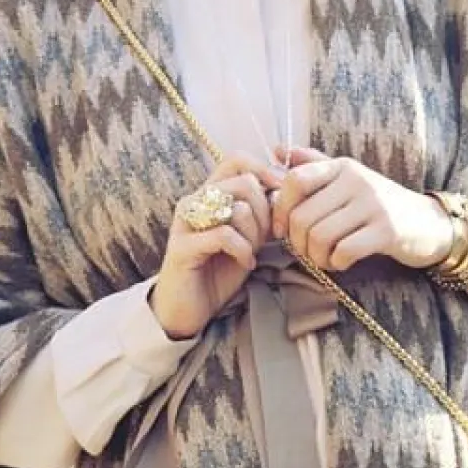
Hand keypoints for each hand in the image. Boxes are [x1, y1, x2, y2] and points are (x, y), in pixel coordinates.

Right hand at [150, 153, 284, 340]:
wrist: (189, 307)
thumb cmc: (220, 269)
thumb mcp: (249, 235)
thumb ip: (262, 213)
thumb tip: (285, 192)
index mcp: (210, 193)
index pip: (237, 160)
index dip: (265, 170)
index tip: (282, 193)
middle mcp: (195, 200)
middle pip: (245, 183)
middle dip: (266, 212)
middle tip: (266, 237)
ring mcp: (186, 222)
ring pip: (238, 208)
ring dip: (255, 235)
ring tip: (251, 253)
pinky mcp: (183, 246)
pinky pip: (225, 235)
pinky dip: (243, 250)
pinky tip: (244, 263)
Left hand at [269, 145, 454, 273]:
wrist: (428, 223)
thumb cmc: (378, 204)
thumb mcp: (348, 178)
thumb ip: (314, 164)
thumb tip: (277, 149)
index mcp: (341, 166)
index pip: (295, 180)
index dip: (280, 209)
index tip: (282, 229)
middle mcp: (356, 180)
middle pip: (302, 217)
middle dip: (298, 243)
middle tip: (308, 252)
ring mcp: (373, 204)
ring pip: (319, 237)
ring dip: (316, 257)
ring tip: (325, 259)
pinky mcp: (387, 231)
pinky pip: (343, 251)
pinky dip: (335, 264)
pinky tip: (342, 262)